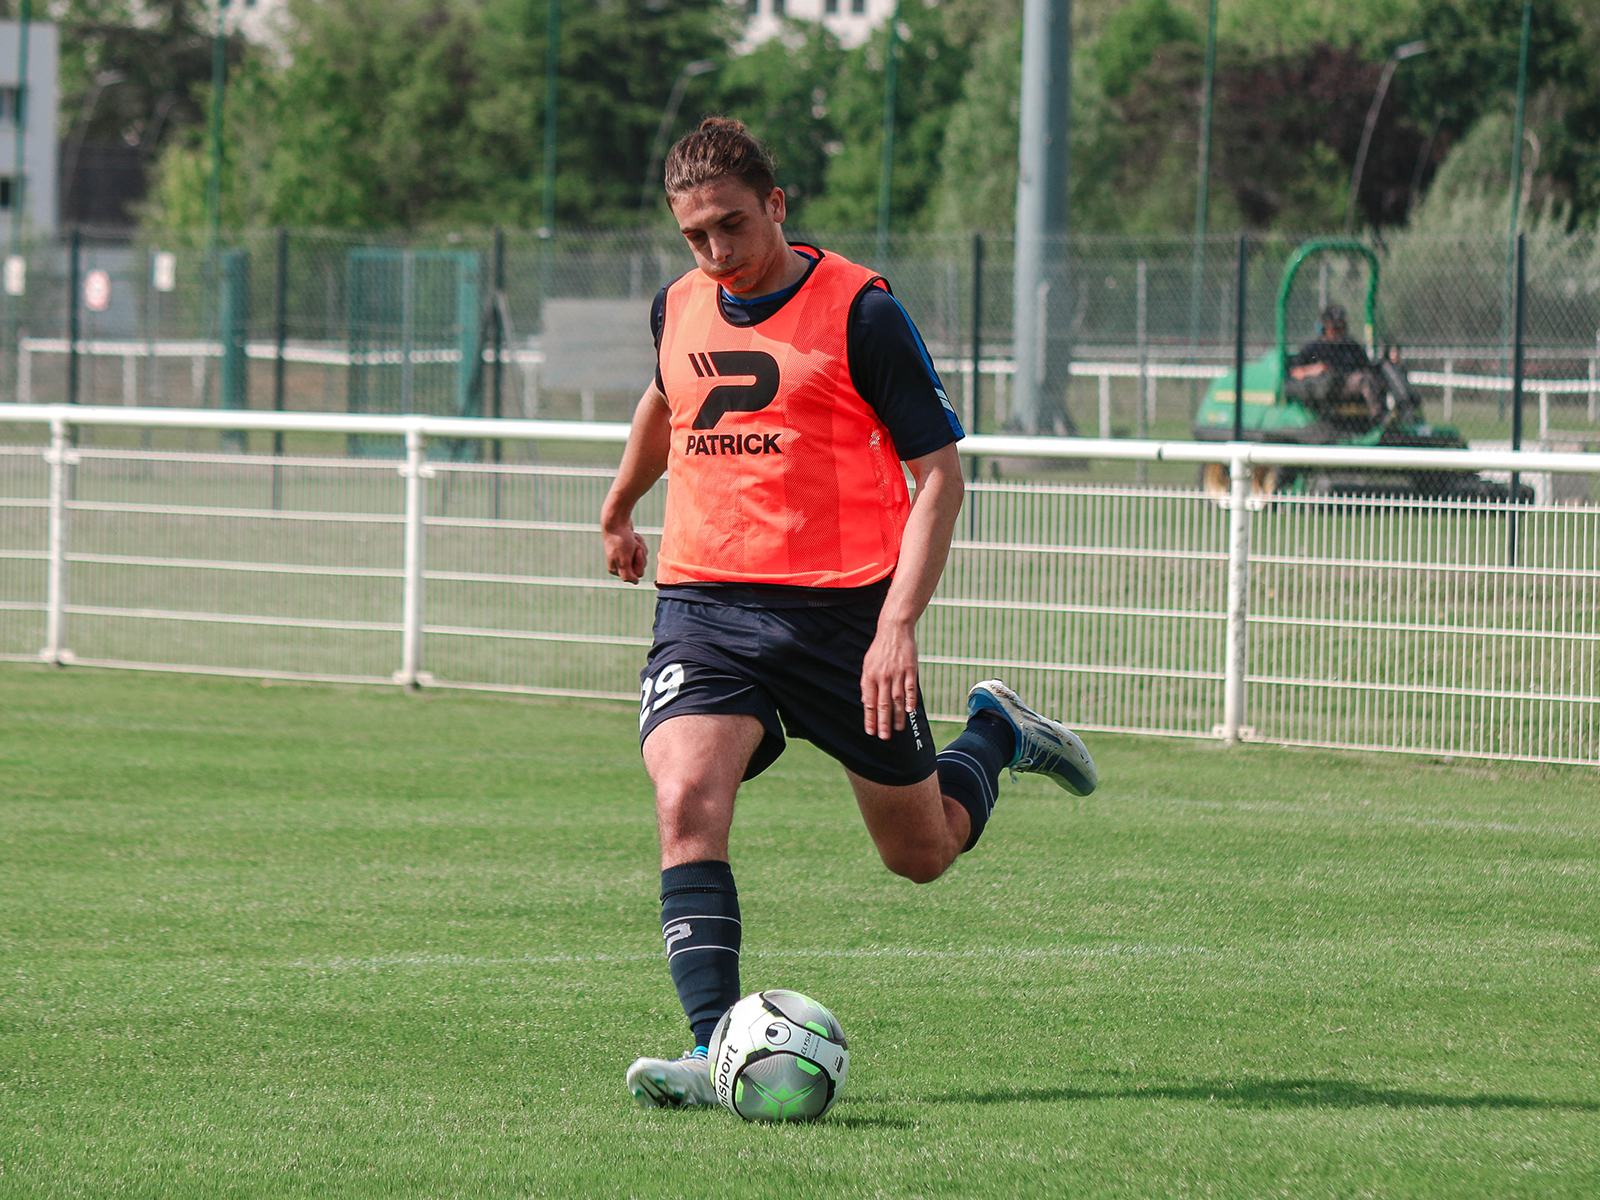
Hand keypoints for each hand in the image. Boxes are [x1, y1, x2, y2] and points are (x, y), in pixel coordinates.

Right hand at [603, 520, 648, 583]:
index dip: (638, 563)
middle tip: (633, 545)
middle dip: (640, 554)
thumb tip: (635, 582)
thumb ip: (628, 576)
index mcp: (615, 570)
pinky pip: (640, 547)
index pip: (636, 575)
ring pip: (642, 556)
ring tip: (632, 539)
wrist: (617, 519)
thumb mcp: (624, 561)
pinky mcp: (629, 545)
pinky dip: (639, 540)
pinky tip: (632, 535)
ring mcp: (624, 553)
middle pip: (640, 566)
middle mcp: (619, 563)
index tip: (634, 553)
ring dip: (640, 546)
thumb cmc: (620, 540)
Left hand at [860, 619, 918, 739]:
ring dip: (897, 716)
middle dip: (883, 723)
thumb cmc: (880, 649)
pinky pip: (910, 688)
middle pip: (883, 704)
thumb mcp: (867, 664)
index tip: (870, 732)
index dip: (870, 718)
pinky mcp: (910, 669)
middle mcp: (883, 677)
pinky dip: (910, 700)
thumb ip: (867, 684)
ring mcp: (897, 673)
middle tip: (884, 737)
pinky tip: (909, 711)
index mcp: (870, 676)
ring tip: (898, 729)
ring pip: (897, 699)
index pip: (869, 703)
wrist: (894, 630)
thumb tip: (866, 703)